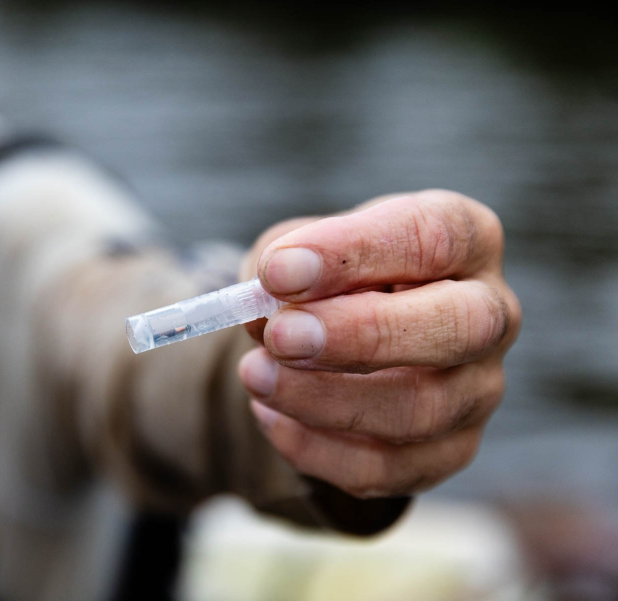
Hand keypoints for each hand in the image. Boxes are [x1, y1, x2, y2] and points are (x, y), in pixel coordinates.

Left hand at [238, 190, 520, 498]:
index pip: (432, 237)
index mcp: (465, 239)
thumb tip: (264, 309)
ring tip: (255, 374)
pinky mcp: (450, 451)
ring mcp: (478, 390)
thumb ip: (280, 266)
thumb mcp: (299, 252)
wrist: (337, 340)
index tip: (278, 271)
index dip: (352, 253)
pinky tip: (269, 416)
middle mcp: (490, 314)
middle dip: (361, 334)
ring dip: (323, 398)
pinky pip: (390, 469)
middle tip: (280, 336)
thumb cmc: (327, 280)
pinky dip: (317, 448)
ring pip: (420, 409)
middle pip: (460, 327)